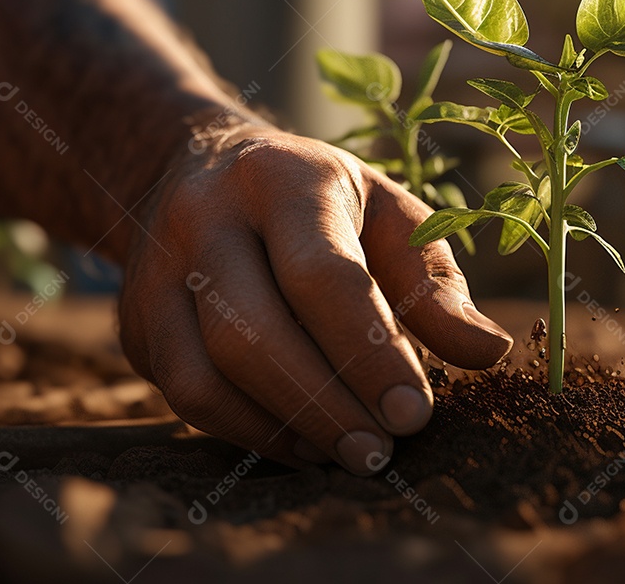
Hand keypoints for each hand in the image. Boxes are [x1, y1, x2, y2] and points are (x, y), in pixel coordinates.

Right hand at [118, 129, 511, 473]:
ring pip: (203, 374)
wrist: (203, 170)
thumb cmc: (321, 201)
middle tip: (380, 454)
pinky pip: (183, 394)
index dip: (369, 353)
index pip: (323, 276)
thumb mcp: (388, 214)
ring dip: (281, 429)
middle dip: (322, 406)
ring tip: (346, 454)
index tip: (414, 415)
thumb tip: (487, 353)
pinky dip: (245, 430)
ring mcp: (157, 271)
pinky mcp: (137, 321)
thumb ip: (436, 282)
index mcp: (282, 180)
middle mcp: (206, 219)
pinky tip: (302, 442)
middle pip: (251, 331)